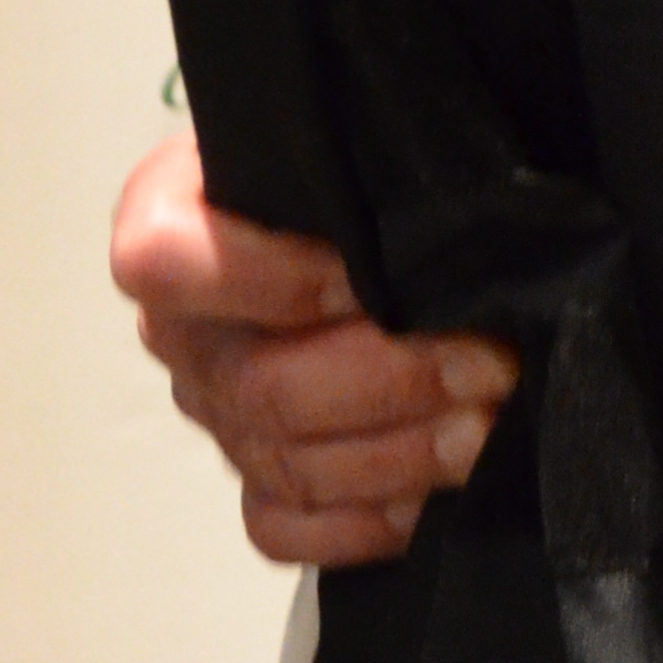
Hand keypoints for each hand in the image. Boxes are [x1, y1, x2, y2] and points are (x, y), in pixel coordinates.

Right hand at [109, 128, 515, 565]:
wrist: (370, 214)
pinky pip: (285, 529)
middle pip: (261, 384)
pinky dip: (362, 524)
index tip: (376, 279)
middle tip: (493, 364)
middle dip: (393, 381)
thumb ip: (367, 166)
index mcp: (171, 223)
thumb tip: (456, 222)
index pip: (169, 265)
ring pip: (286, 463)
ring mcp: (215, 413)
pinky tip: (433, 498)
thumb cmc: (362, 166)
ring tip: (491, 426)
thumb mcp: (352, 133)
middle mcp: (181, 330)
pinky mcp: (255, 480)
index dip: (275, 281)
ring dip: (402, 455)